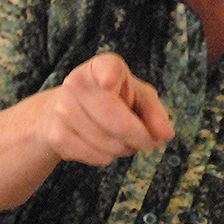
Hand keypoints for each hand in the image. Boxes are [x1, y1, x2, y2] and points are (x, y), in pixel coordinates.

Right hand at [42, 52, 174, 165]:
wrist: (66, 111)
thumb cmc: (114, 99)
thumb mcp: (139, 96)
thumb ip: (155, 112)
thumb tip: (166, 135)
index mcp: (100, 66)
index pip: (105, 69)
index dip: (108, 76)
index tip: (110, 82)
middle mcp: (77, 84)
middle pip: (115, 120)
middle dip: (139, 137)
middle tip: (149, 142)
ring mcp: (63, 111)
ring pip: (108, 143)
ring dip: (125, 148)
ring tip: (123, 138)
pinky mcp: (56, 136)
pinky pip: (96, 157)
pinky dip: (108, 157)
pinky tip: (105, 145)